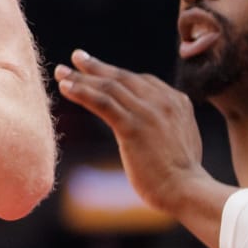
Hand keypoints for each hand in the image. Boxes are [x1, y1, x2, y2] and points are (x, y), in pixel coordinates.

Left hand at [55, 49, 210, 215]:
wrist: (187, 191)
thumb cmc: (183, 176)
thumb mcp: (182, 139)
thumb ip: (169, 124)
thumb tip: (154, 127)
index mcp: (177, 101)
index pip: (141, 80)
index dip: (116, 73)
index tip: (99, 70)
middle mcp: (163, 100)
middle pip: (122, 77)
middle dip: (96, 67)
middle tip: (76, 56)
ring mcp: (148, 112)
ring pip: (109, 87)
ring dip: (81, 78)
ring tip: (61, 72)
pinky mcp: (133, 126)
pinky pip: (102, 102)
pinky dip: (82, 92)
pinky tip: (65, 87)